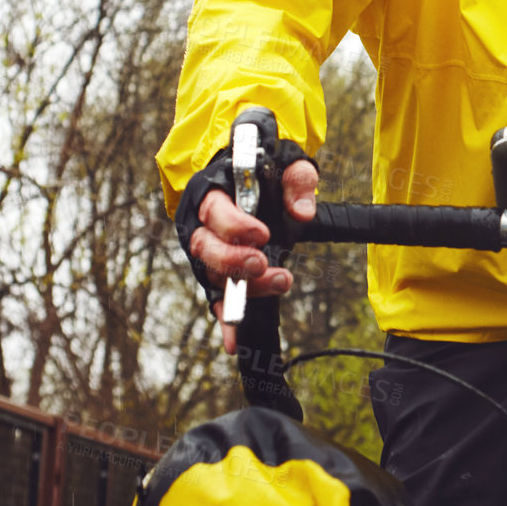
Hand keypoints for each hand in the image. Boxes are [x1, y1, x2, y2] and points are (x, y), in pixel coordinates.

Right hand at [190, 160, 318, 354]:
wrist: (252, 182)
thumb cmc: (265, 173)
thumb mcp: (286, 165)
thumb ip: (297, 180)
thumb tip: (303, 211)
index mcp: (213, 195)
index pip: (214, 211)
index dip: (234, 225)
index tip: (262, 234)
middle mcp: (203, 227)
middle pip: (206, 248)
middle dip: (233, 260)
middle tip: (262, 263)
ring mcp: (209, 255)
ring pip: (213, 276)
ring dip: (243, 286)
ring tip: (280, 281)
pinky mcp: (218, 275)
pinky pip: (218, 300)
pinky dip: (226, 320)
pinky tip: (234, 340)